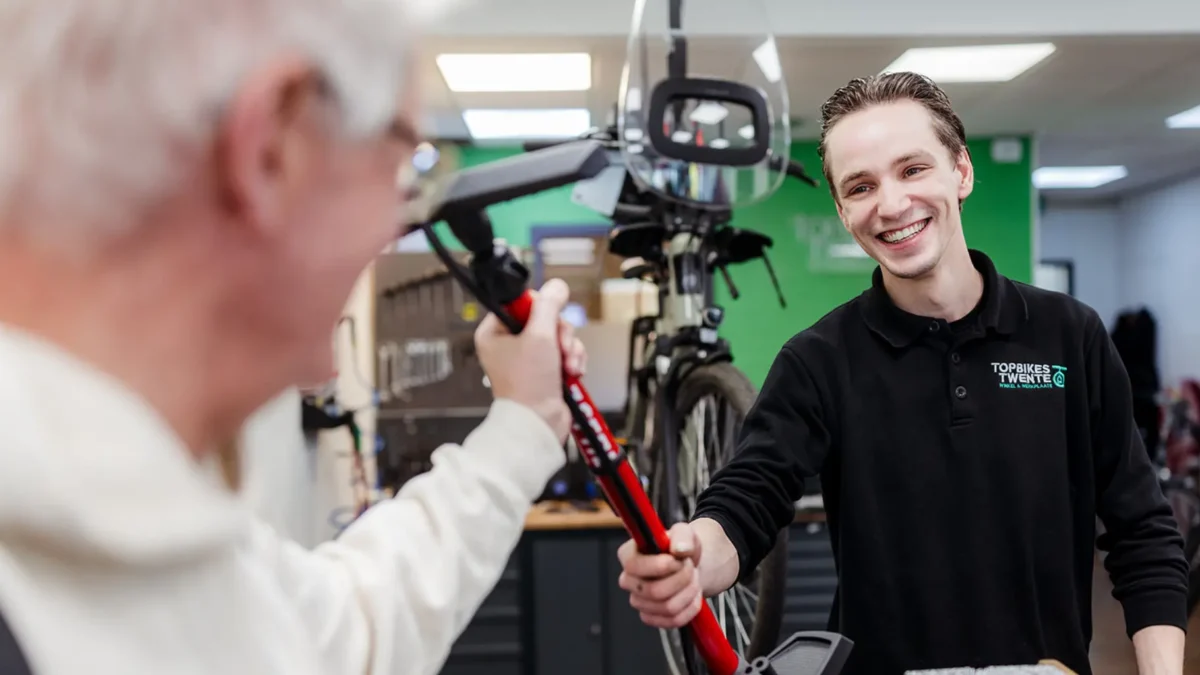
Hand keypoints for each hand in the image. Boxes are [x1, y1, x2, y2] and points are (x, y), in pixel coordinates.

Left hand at [474, 278, 585, 440]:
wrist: (538, 423)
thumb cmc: (528, 384)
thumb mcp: (540, 335)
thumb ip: (549, 305)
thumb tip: (557, 285)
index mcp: (495, 333)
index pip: (521, 303)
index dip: (540, 309)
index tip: (547, 319)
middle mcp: (509, 344)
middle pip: (544, 319)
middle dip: (560, 334)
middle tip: (561, 348)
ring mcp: (528, 358)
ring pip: (559, 336)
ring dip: (570, 349)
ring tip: (568, 365)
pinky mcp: (545, 370)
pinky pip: (565, 353)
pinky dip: (573, 361)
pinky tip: (572, 373)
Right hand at [617, 522, 704, 627]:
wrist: (688, 566)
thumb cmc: (680, 547)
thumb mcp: (684, 532)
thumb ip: (682, 536)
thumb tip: (679, 549)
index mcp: (627, 555)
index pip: (633, 566)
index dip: (660, 566)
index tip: (678, 559)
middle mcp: (628, 580)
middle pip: (654, 591)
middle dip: (681, 579)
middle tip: (690, 567)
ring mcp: (638, 602)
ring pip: (668, 607)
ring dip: (689, 592)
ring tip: (693, 578)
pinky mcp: (650, 618)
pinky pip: (674, 620)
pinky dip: (690, 607)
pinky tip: (692, 594)